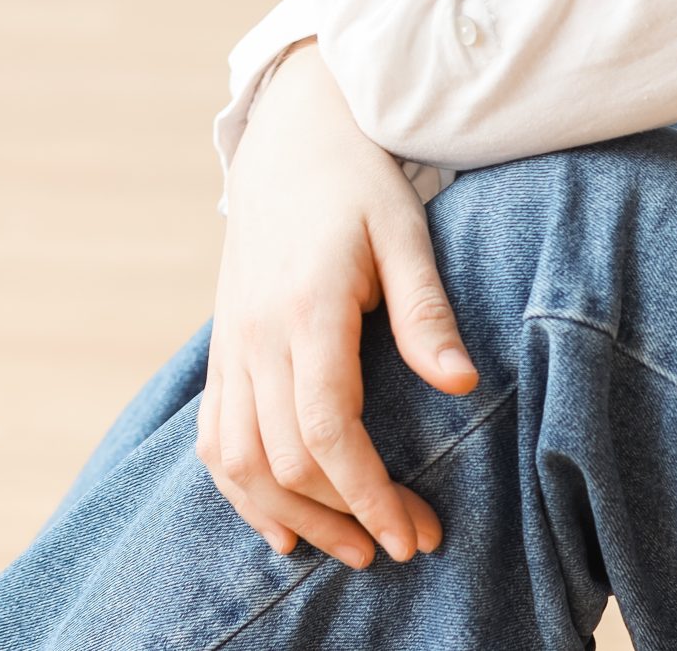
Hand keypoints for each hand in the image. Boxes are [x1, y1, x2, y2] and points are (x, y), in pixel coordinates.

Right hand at [198, 40, 481, 567]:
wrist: (289, 130)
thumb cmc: (357, 177)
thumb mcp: (405, 231)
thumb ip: (425, 313)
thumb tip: (462, 384)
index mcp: (305, 307)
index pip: (326, 430)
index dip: (368, 493)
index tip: (412, 533)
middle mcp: (253, 334)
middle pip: (282, 459)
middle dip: (344, 516)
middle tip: (403, 544)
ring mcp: (228, 342)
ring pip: (236, 460)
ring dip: (289, 516)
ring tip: (348, 547)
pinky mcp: (221, 346)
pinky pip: (213, 437)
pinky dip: (240, 489)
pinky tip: (280, 525)